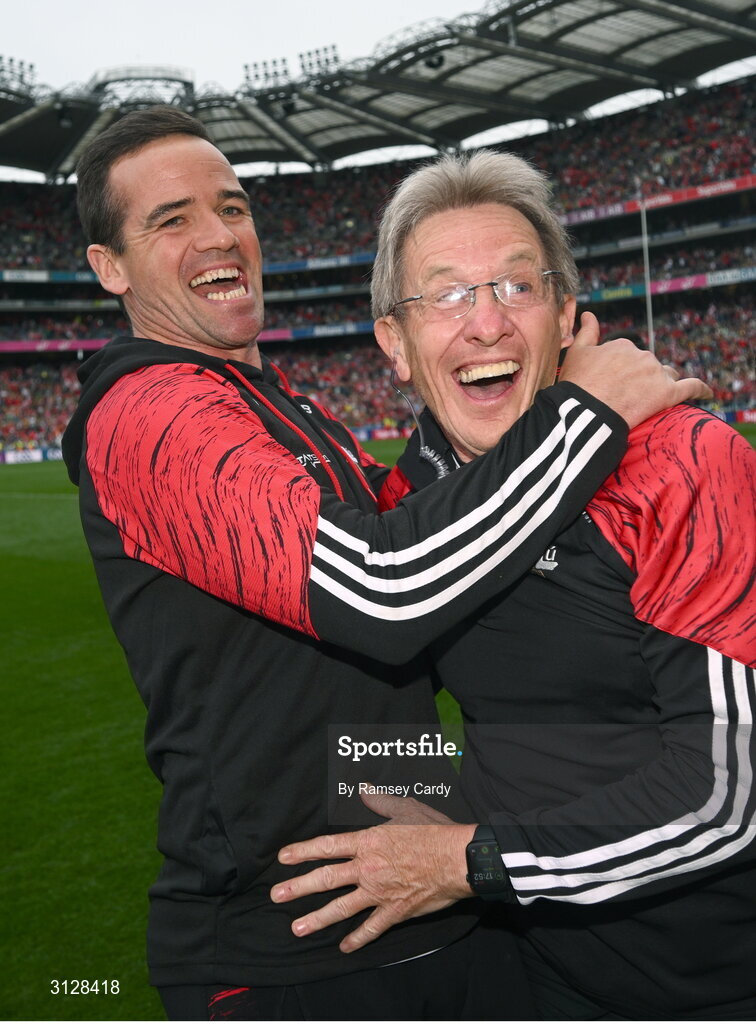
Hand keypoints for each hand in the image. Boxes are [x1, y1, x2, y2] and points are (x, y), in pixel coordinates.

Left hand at [271, 791, 475, 951]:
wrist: (456, 859)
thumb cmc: (432, 832)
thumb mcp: (404, 809)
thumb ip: (380, 802)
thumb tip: (363, 790)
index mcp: (368, 842)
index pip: (328, 846)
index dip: (303, 851)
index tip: (283, 858)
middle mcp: (368, 868)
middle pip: (327, 878)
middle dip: (299, 887)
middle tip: (277, 895)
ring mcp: (379, 892)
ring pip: (342, 907)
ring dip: (318, 918)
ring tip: (297, 928)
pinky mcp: (395, 911)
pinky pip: (371, 928)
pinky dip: (357, 939)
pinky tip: (343, 947)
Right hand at [561, 312, 712, 428]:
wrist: (586, 411)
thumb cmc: (577, 384)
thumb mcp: (575, 354)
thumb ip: (586, 332)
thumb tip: (588, 314)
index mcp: (623, 345)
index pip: (629, 356)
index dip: (621, 371)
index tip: (613, 384)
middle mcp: (642, 355)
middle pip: (649, 366)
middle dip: (642, 377)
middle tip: (626, 396)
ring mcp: (656, 374)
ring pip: (667, 376)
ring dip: (663, 383)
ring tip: (652, 399)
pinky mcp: (667, 394)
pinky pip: (692, 388)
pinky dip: (701, 390)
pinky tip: (709, 393)